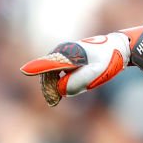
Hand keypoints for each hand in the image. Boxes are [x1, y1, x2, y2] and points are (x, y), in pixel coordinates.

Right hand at [20, 27, 142, 105]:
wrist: (118, 48)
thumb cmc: (108, 59)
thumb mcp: (96, 72)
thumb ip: (78, 82)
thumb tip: (60, 90)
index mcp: (68, 53)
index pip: (48, 63)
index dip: (36, 68)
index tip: (24, 71)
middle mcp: (61, 52)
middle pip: (48, 76)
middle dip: (56, 88)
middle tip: (69, 94)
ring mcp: (62, 55)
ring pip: (54, 77)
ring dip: (64, 86)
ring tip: (84, 83)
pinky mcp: (65, 60)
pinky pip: (59, 76)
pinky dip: (66, 83)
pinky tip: (81, 82)